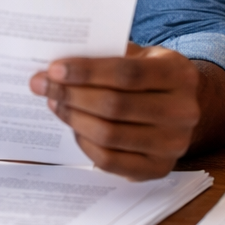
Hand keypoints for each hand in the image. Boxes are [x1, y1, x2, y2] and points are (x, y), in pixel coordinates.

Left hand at [30, 43, 204, 180]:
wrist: (181, 108)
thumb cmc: (150, 77)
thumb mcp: (140, 56)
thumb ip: (107, 56)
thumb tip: (57, 68)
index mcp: (179, 74)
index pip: (126, 73)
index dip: (86, 72)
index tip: (54, 69)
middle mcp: (182, 112)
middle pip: (115, 105)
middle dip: (71, 95)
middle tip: (42, 85)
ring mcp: (173, 144)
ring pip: (109, 134)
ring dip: (73, 118)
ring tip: (55, 103)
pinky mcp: (158, 169)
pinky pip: (110, 160)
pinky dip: (85, 143)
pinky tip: (74, 126)